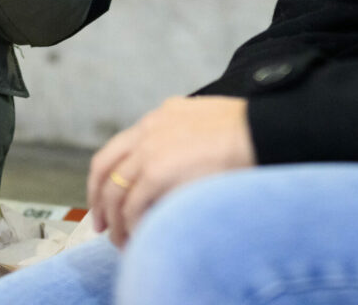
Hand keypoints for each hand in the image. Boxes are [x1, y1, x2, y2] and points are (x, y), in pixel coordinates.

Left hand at [86, 96, 255, 247]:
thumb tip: (180, 162)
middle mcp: (148, 130)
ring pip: (115, 191)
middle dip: (99, 199)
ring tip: (121, 240)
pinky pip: (133, 205)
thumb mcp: (204, 123)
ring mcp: (149, 149)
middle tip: (101, 224)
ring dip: (116, 221)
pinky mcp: (156, 171)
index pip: (119, 147)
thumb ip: (184, 137)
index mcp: (160, 117)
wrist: (258, 131)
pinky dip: (132, 225)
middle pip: (104, 167)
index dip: (107, 175)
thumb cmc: (244, 131)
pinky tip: (140, 236)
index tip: (106, 196)